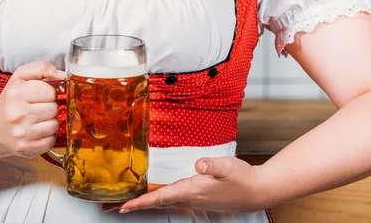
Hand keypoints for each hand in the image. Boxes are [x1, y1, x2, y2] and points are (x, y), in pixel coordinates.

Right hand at [0, 61, 63, 157]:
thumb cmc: (11, 100)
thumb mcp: (21, 77)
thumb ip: (41, 68)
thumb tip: (62, 75)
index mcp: (16, 93)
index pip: (50, 91)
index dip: (49, 93)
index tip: (42, 96)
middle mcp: (17, 113)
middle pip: (54, 109)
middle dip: (51, 107)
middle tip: (40, 108)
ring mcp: (21, 133)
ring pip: (55, 125)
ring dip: (51, 122)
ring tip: (39, 120)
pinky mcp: (26, 147)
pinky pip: (51, 141)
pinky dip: (48, 137)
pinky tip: (39, 132)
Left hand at [113, 157, 270, 213]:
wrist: (257, 192)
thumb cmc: (243, 179)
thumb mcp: (229, 167)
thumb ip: (213, 165)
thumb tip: (199, 163)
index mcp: (192, 190)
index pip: (161, 197)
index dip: (141, 202)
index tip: (123, 206)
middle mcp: (189, 198)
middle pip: (156, 202)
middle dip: (134, 205)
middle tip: (112, 208)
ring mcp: (192, 200)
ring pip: (162, 201)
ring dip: (143, 203)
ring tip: (125, 203)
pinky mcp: (196, 198)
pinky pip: (171, 199)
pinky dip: (157, 199)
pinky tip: (152, 197)